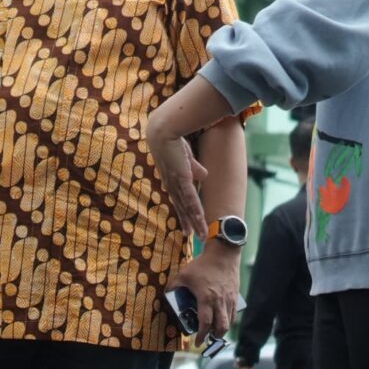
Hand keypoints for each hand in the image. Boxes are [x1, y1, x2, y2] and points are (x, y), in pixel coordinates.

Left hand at [144, 120, 209, 237]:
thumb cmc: (174, 141)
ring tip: (200, 234)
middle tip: (192, 237)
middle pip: (182, 207)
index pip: (179, 200)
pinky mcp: (182, 178)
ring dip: (195, 221)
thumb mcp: (186, 157)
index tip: (186, 225)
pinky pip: (191, 198)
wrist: (165, 131)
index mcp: (172, 180)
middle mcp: (172, 184)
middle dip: (188, 222)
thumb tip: (204, 176)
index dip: (183, 213)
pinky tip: (200, 220)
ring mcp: (176, 183)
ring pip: (188, 207)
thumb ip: (194, 168)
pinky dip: (195, 210)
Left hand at [169, 246, 239, 337]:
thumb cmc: (203, 265)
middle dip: (214, 337)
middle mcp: (219, 302)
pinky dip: (229, 321)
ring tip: (214, 333)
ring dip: (222, 331)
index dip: (202, 335)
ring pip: (229, 322)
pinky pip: (233, 313)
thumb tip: (166, 294)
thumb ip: (173, 286)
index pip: (205, 323)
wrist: (223, 254)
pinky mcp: (235, 296)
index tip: (197, 342)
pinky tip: (223, 321)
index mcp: (206, 298)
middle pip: (220, 327)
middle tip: (207, 340)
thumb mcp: (183, 274)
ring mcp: (229, 300)